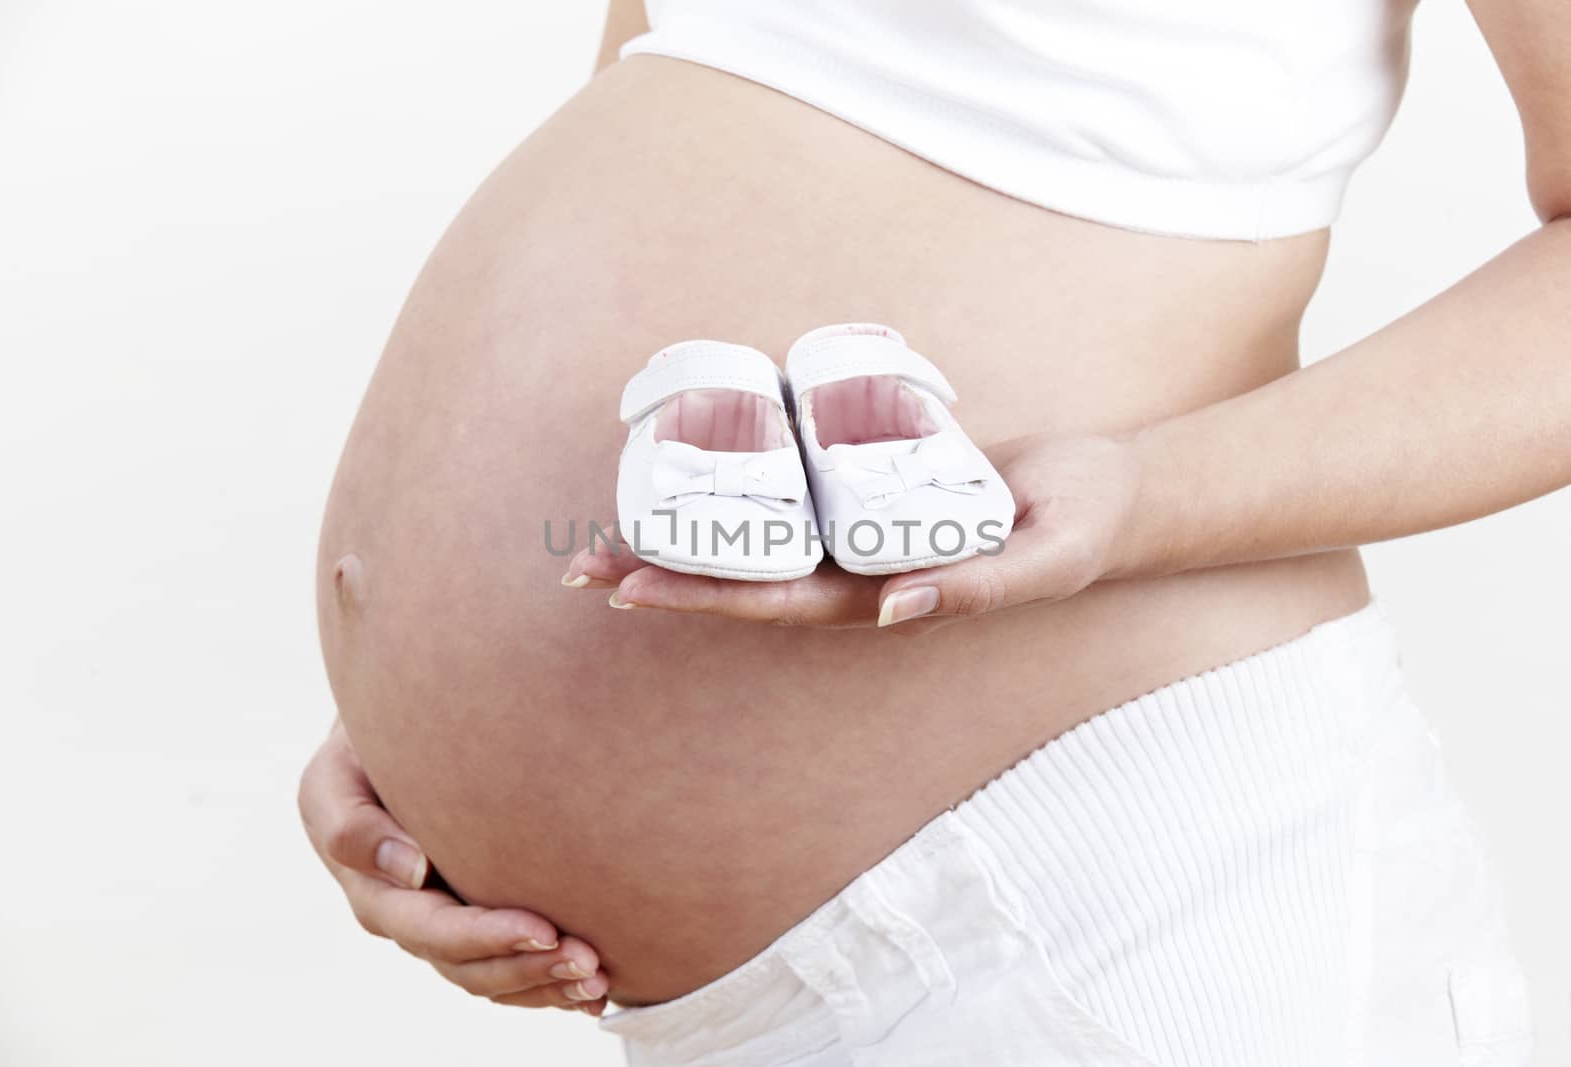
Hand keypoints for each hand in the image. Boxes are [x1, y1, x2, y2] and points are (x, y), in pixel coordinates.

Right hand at [298, 720, 609, 1014]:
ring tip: (598, 979)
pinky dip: (550, 984)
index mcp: (374, 891)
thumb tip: (413, 871)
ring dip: (547, 983)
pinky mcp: (473, 919)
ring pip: (494, 976)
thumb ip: (352, 824)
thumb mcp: (336, 775)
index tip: (545, 929)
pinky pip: (509, 968)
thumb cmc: (363, 749)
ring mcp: (442, 925)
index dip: (489, 937)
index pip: (435, 930)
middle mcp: (408, 919)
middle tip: (589, 961)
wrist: (389, 737)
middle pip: (471, 966)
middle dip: (531, 968)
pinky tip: (595, 988)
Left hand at [563, 432, 1142, 632]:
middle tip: (578, 565)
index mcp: (886, 598)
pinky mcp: (867, 492)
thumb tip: (893, 609)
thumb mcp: (1040, 561)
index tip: (632, 589)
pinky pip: (791, 492)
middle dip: (664, 574)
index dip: (703, 596)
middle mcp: (858, 573)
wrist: (1103, 493)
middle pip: (745, 575)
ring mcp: (858, 535)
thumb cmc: (1080, 529)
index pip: (777, 602)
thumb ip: (978, 589)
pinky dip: (736, 486)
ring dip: (685, 535)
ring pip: (757, 537)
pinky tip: (688, 467)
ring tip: (606, 525)